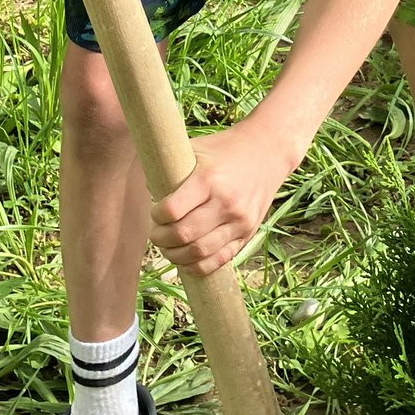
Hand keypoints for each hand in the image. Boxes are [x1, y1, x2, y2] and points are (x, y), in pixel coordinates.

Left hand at [149, 117, 297, 276]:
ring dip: (176, 256)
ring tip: (168, 247)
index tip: (154, 212)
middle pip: (184, 235)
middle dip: (161, 239)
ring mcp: (239, 221)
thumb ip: (171, 167)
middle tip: (156, 234)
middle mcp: (225, 202)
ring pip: (200, 252)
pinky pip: (219, 260)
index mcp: (208, 179)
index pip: (172, 210)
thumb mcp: (196, 148)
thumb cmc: (225, 149)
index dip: (156, 216)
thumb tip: (147, 188)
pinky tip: (187, 260)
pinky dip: (198, 266)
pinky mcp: (248, 233)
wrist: (268, 152)